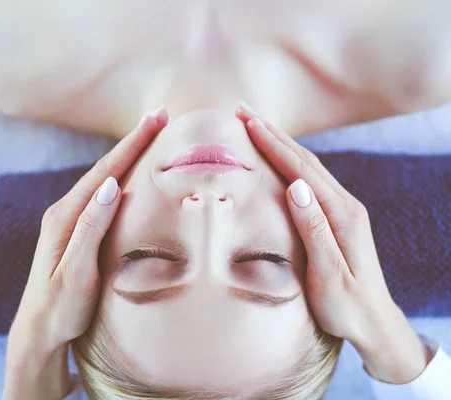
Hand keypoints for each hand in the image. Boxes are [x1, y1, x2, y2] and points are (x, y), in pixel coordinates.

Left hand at [4, 109, 167, 399]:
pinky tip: (130, 175)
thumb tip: (111, 185)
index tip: (156, 117)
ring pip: (103, 179)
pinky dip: (120, 177)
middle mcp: (65, 212)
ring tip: (150, 135)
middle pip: (104, 168)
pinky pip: (101, 196)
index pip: (106, 172)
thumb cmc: (60, 309)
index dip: (132, 144)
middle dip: (133, 141)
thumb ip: (91, 228)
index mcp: (66, 217)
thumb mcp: (77, 272)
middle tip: (160, 114)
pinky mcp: (74, 231)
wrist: (37, 333)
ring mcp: (68, 221)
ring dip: (127, 156)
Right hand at [235, 103, 428, 383]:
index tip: (248, 120)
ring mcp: (343, 210)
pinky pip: (311, 180)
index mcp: (340, 215)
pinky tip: (279, 160)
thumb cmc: (347, 306)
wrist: (375, 323)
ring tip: (256, 126)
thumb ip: (314, 228)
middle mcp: (344, 205)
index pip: (301, 169)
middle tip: (244, 110)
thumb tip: (296, 186)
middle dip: (274, 133)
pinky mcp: (338, 218)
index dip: (273, 143)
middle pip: (305, 159)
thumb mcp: (329, 273)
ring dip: (281, 143)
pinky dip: (290, 162)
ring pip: (308, 166)